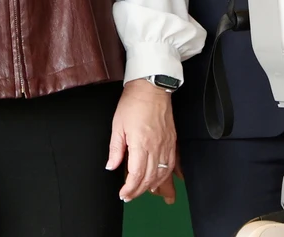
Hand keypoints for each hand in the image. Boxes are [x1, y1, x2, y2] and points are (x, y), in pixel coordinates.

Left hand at [107, 79, 177, 203]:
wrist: (151, 87)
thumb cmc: (133, 103)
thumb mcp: (117, 126)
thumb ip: (115, 149)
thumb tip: (111, 166)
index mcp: (141, 144)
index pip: (136, 175)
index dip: (129, 188)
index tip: (123, 193)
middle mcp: (156, 147)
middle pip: (149, 178)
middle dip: (138, 190)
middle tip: (129, 195)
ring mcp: (166, 145)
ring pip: (161, 174)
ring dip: (151, 186)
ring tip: (141, 190)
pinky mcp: (172, 141)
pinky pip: (171, 165)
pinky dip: (164, 176)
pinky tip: (158, 180)